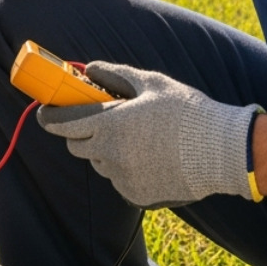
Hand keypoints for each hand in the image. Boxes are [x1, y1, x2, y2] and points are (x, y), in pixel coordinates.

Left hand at [38, 62, 259, 209]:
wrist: (221, 151)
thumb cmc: (187, 112)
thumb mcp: (150, 83)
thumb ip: (114, 74)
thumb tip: (88, 69)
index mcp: (110, 125)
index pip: (62, 125)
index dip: (50, 118)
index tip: (45, 113)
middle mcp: (110, 155)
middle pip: (77, 146)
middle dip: (82, 133)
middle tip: (102, 120)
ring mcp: (122, 179)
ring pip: (100, 163)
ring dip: (107, 151)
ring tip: (139, 138)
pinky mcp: (136, 196)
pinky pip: (120, 180)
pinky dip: (127, 169)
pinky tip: (152, 157)